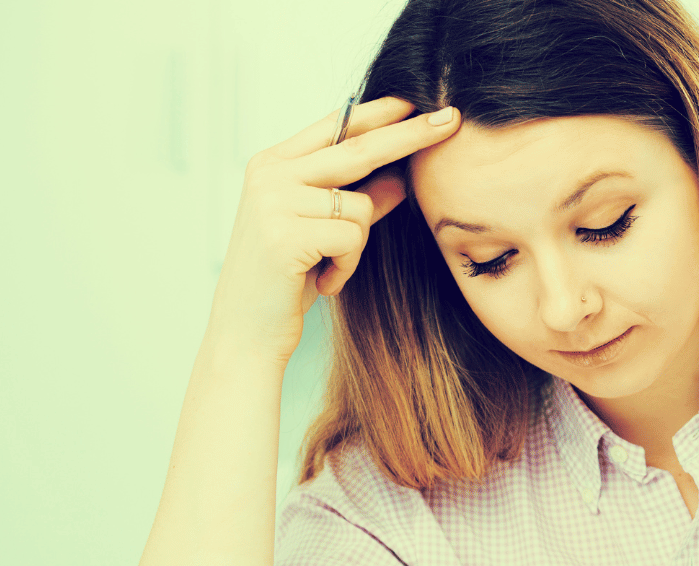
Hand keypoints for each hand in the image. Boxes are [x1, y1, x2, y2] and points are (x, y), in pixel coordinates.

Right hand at [209, 96, 461, 361]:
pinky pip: (352, 238)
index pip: (336, 126)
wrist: (245, 331)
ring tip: (326, 268)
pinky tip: (321, 282)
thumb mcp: (324, 233)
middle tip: (453, 120)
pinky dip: (347, 266)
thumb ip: (358, 200)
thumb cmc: (286, 280)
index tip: (419, 101)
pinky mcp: (284, 233)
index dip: (380, 112)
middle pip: (357, 147)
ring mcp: (273, 200)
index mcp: (273, 163)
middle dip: (410, 135)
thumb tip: (401, 177)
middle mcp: (270, 173)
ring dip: (356, 246)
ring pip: (359, 204)